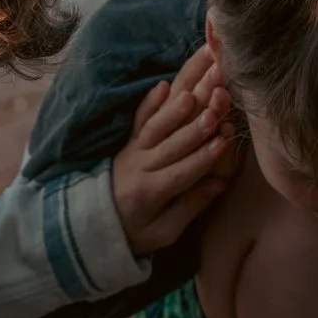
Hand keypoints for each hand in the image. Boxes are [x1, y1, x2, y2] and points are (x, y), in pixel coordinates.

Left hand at [112, 45, 238, 255]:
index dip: (204, 156)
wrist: (93, 220)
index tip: (224, 140)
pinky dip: (150, 101)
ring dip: (176, 108)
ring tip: (194, 92)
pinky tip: (164, 84)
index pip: (181, 172)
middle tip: (216, 107)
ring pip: (157, 125)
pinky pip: (139, 119)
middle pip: (171, 143)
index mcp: (150, 193)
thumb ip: (190, 207)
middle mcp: (140, 166)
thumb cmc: (135, 232)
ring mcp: (133, 150)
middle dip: (196, 125)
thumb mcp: (163, 232)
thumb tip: (219, 183)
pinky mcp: (130, 141)